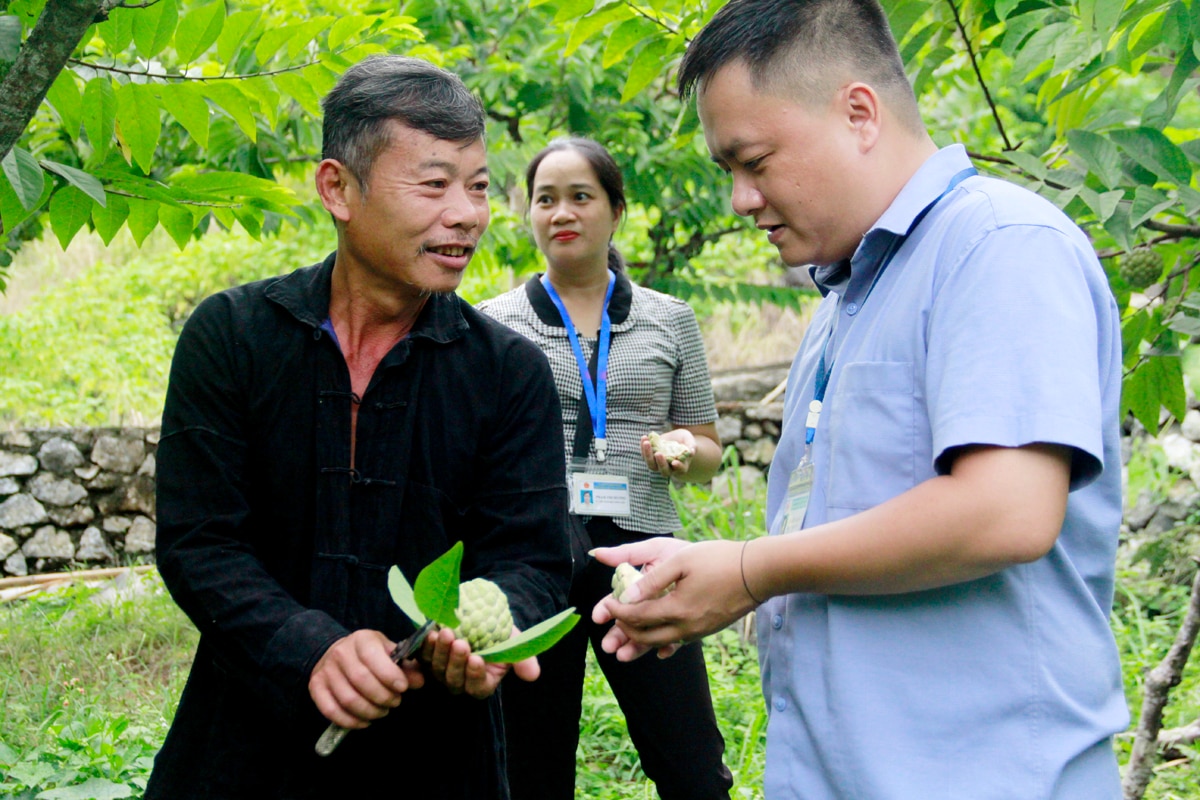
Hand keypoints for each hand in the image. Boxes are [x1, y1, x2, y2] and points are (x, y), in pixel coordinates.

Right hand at [309, 629, 424, 728]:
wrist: (336, 652)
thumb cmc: (370, 654)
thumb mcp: (389, 652)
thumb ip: (406, 666)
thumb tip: (419, 682)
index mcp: (362, 639)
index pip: (373, 658)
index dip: (389, 676)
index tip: (402, 688)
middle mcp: (340, 652)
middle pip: (361, 681)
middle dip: (382, 697)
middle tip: (395, 702)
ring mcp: (325, 670)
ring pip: (348, 699)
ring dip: (370, 711)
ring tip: (382, 712)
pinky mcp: (315, 687)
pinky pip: (331, 710)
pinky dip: (350, 721)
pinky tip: (365, 722)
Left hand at [420, 625, 538, 698]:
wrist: (480, 619)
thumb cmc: (499, 635)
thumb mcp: (514, 644)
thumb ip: (524, 659)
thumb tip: (533, 675)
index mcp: (482, 683)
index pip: (478, 687)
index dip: (475, 675)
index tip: (478, 659)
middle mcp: (460, 681)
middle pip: (454, 679)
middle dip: (456, 661)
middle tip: (460, 643)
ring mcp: (442, 671)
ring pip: (437, 668)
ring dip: (440, 652)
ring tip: (445, 633)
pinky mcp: (428, 657)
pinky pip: (424, 656)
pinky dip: (426, 646)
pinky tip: (430, 632)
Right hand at [590, 536, 692, 660]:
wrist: (730, 564)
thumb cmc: (690, 552)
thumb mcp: (657, 549)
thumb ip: (627, 554)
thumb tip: (597, 554)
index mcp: (643, 586)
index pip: (620, 600)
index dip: (608, 609)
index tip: (598, 616)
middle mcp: (654, 603)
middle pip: (631, 622)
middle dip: (618, 634)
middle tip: (608, 645)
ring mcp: (669, 616)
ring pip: (649, 634)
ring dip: (636, 646)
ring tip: (623, 655)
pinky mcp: (687, 626)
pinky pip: (676, 641)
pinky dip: (668, 647)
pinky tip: (662, 652)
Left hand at [592, 539, 758, 661]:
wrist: (759, 573)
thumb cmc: (719, 560)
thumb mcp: (681, 560)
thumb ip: (652, 580)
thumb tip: (627, 597)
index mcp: (677, 609)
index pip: (637, 617)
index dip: (617, 613)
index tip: (606, 606)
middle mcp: (686, 626)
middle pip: (646, 637)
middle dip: (625, 632)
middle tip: (612, 624)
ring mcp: (698, 631)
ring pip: (662, 643)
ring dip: (641, 643)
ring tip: (624, 645)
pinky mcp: (707, 630)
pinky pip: (679, 642)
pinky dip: (664, 644)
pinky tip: (658, 650)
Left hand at [640, 429, 695, 477]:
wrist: (675, 439)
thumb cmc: (685, 441)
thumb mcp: (689, 440)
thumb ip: (691, 445)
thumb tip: (691, 451)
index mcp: (682, 466)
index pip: (680, 469)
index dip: (678, 466)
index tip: (675, 462)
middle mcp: (670, 468)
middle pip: (664, 470)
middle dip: (661, 463)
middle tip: (658, 453)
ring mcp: (659, 464)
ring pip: (652, 465)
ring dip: (647, 455)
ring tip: (646, 442)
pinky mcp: (651, 458)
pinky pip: (645, 455)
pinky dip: (643, 447)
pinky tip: (644, 437)